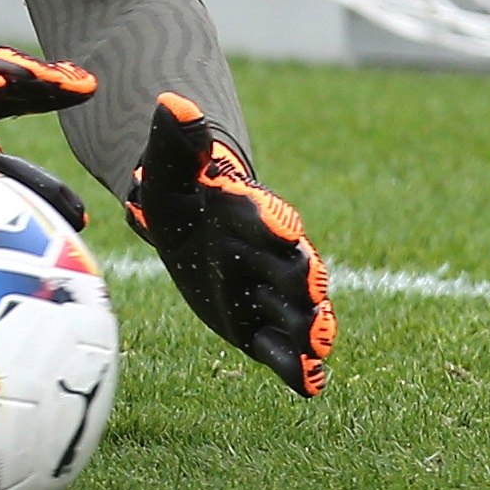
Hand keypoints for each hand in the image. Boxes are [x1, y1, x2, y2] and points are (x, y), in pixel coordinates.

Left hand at [126, 93, 336, 395]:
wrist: (183, 227)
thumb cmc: (178, 191)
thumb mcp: (169, 167)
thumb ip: (178, 140)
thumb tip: (173, 102)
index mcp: (251, 212)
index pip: (264, 213)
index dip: (270, 217)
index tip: (279, 222)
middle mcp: (271, 254)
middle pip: (295, 267)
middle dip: (304, 279)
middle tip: (312, 292)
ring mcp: (268, 293)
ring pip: (297, 312)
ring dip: (310, 327)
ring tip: (319, 345)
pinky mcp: (258, 326)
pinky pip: (279, 349)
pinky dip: (296, 367)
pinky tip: (310, 387)